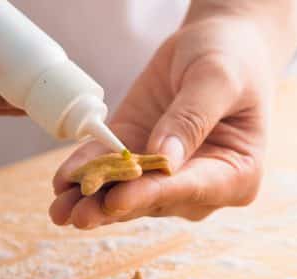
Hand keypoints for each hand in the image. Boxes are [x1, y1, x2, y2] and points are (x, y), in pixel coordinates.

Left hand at [49, 3, 296, 228]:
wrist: (216, 45)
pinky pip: (108, 168)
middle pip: (154, 199)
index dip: (153, 195)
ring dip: (93, 200)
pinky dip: (85, 174)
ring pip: (127, 193)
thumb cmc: (232, 61)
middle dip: (115, 206)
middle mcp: (203, 185)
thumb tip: (164, 159)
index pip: (191, 188)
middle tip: (78, 215)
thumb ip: (193, 117)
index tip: (119, 200)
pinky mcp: (136, 156)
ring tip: (60, 210)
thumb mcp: (217, 79)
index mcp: (237, 174)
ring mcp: (166, 176)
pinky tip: (63, 182)